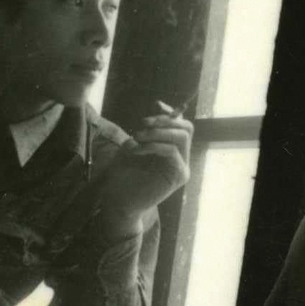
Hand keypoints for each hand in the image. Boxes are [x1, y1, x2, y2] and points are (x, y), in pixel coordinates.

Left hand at [99, 102, 192, 228]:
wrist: (118, 201)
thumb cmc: (123, 174)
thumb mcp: (134, 143)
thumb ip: (148, 127)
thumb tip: (159, 103)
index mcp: (172, 150)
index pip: (181, 125)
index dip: (170, 113)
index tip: (155, 105)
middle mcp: (181, 159)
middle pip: (186, 128)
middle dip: (164, 121)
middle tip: (141, 124)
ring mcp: (182, 168)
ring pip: (181, 137)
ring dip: (157, 132)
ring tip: (137, 137)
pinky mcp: (178, 176)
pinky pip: (171, 151)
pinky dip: (152, 145)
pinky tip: (136, 149)